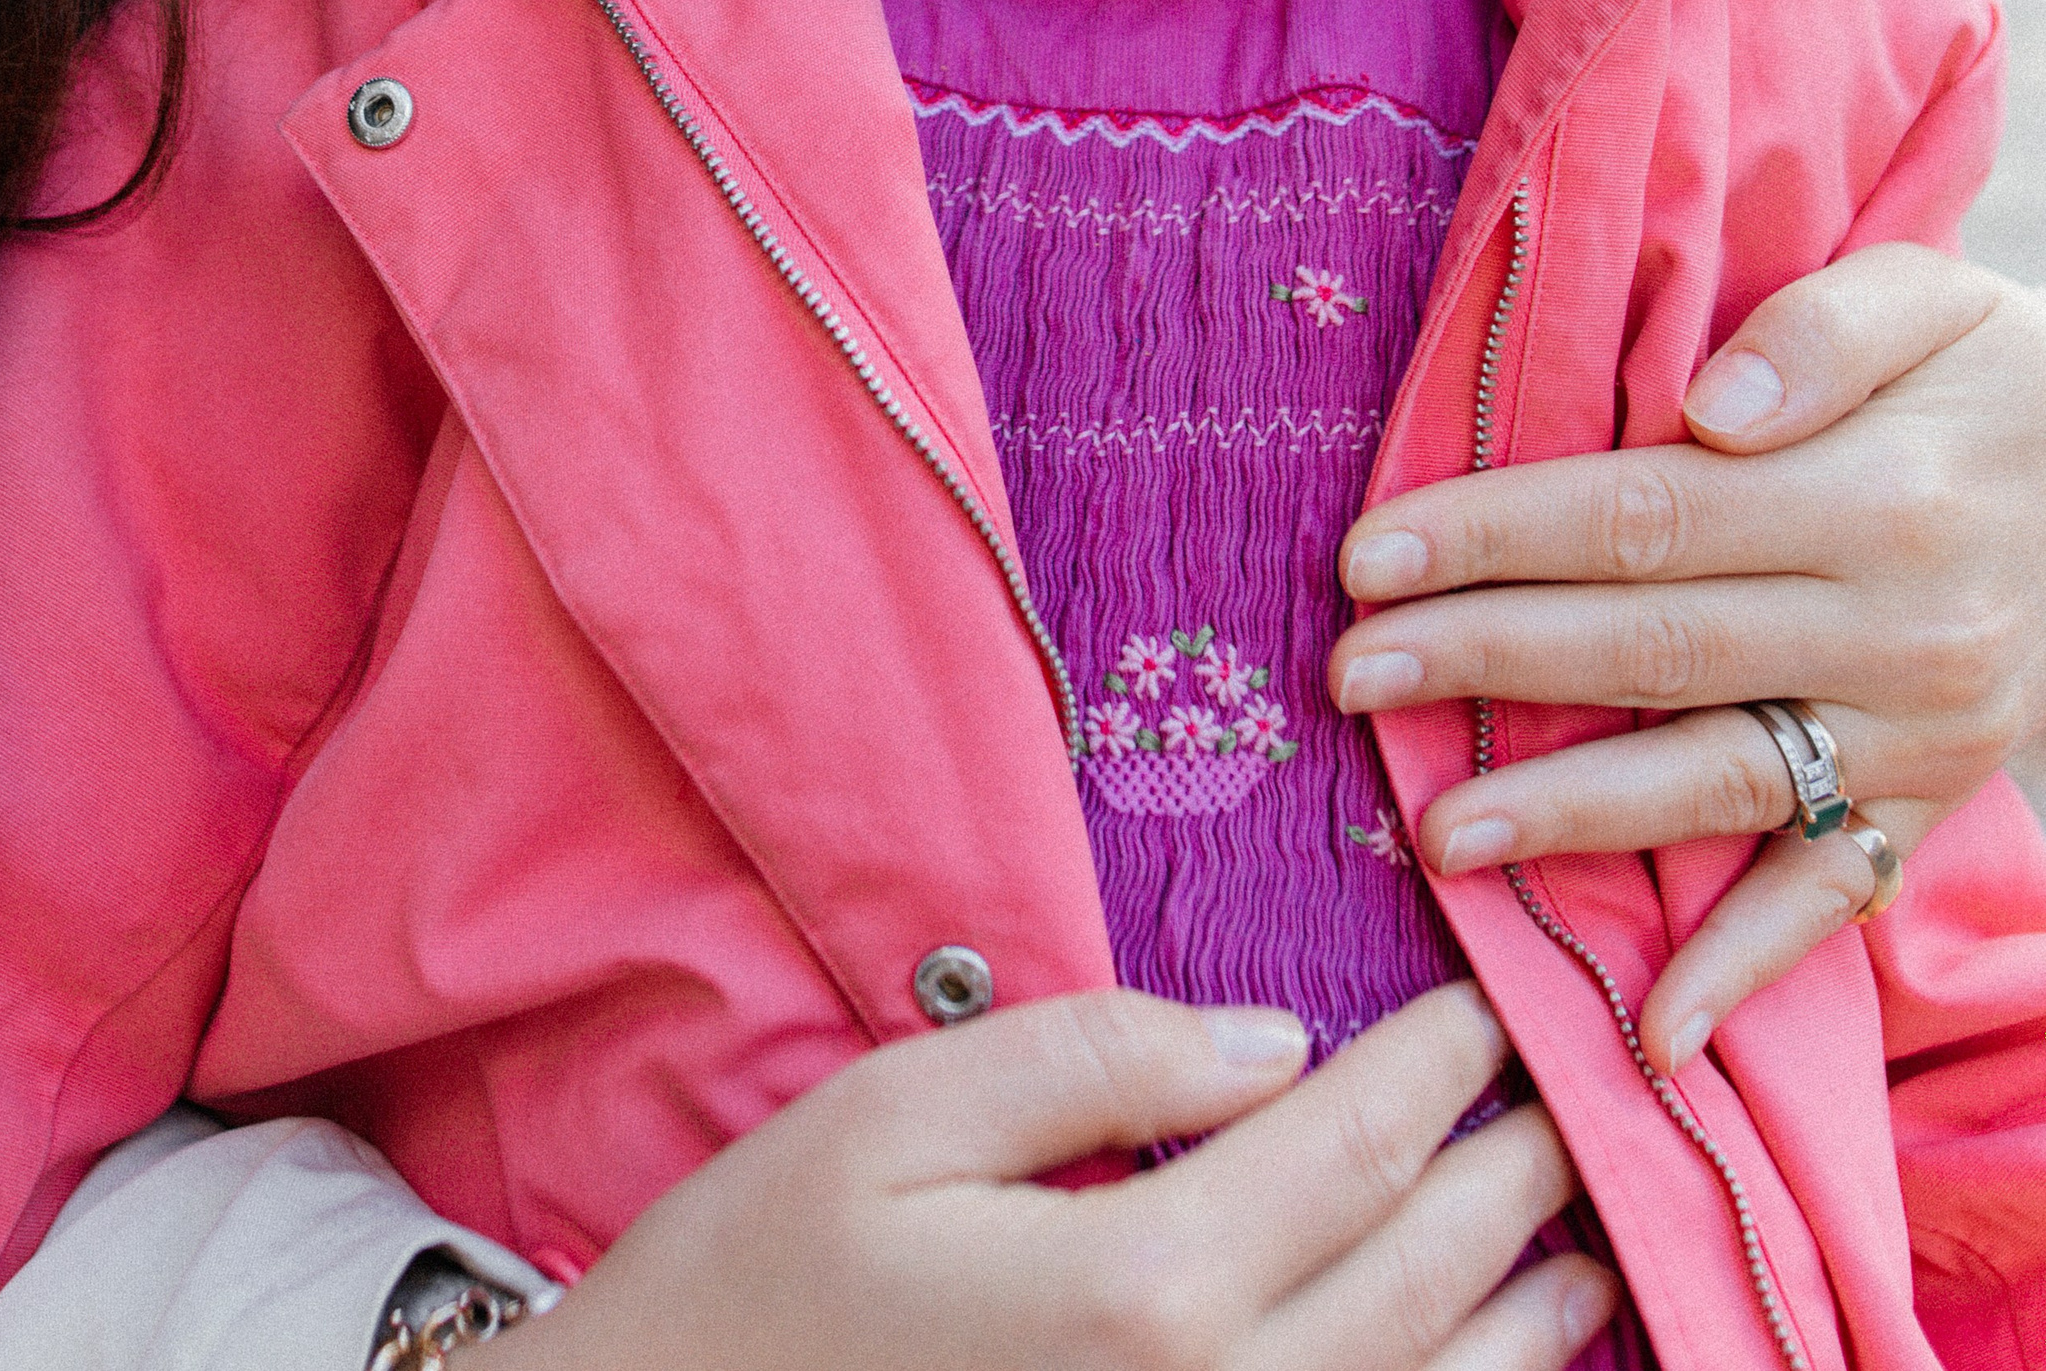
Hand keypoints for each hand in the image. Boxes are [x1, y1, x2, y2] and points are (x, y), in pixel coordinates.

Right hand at [520, 982, 1615, 1370]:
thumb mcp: (898, 1116)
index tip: (1490, 1007)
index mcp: (1142, 1288)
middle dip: (1504, 1186)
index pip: (1347, 1149)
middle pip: (1415, 1284)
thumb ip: (1096, 1058)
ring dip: (1519, 1331)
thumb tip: (1276, 1043)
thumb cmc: (761, 1278)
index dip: (1437, 1070)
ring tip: (1577, 1257)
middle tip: (1566, 1108)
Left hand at [1330, 245, 2045, 1072]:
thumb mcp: (1931, 301)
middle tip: (1352, 673)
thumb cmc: (1995, 375)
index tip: (1372, 554)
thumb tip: (1714, 403)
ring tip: (1440, 833)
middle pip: (1654, 646)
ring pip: (1718, 778)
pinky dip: (1745, 966)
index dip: (1499, 536)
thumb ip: (1819, 331)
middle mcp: (1899, 627)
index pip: (1645, 516)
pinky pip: (1833, 892)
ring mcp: (1919, 731)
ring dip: (1574, 814)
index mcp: (1876, 492)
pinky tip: (1653, 1025)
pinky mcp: (1934, 798)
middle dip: (1488, 662)